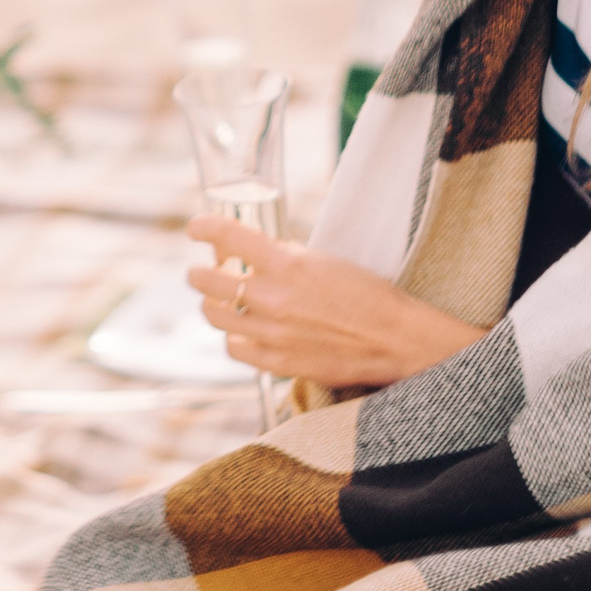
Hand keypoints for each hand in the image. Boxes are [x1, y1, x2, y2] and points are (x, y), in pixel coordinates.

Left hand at [187, 216, 485, 390]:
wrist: (394, 340)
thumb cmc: (367, 295)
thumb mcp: (325, 260)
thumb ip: (286, 255)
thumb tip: (257, 252)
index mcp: (287, 263)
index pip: (228, 236)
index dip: (204, 227)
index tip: (196, 227)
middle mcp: (272, 297)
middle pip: (208, 279)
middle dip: (198, 272)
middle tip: (200, 270)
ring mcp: (271, 333)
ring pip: (214, 315)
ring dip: (211, 303)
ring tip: (217, 299)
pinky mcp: (277, 362)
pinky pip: (235, 348)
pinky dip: (234, 337)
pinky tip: (242, 331)